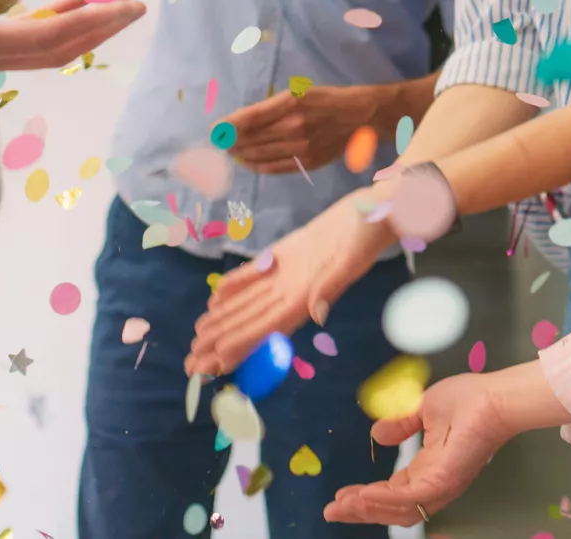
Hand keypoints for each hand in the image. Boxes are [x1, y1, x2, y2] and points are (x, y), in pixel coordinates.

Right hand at [0, 0, 147, 73]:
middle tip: (138, 7)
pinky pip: (23, 36)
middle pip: (57, 48)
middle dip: (99, 31)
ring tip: (115, 7)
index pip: (49, 36)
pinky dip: (51, 21)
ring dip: (82, 28)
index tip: (127, 7)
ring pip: (44, 46)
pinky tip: (67, 4)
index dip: (92, 22)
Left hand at [186, 200, 389, 374]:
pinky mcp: (287, 253)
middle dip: (222, 343)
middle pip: (251, 320)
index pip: (267, 326)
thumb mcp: (352, 256)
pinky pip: (256, 274)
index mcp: (306, 294)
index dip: (240, 345)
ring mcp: (289, 272)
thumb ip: (331, 285)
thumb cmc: (369, 230)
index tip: (215, 363)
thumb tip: (317, 315)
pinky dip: (235, 285)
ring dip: (223, 319)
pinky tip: (215, 296)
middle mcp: (294, 288)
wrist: (379, 206)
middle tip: (191, 365)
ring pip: (249, 301)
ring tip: (197, 338)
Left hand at [222, 81, 388, 171]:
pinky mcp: (308, 162)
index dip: (229, 126)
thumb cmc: (326, 99)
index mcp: (291, 103)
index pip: (251, 118)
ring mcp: (302, 147)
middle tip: (218, 142)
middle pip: (252, 139)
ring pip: (261, 155)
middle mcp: (295, 126)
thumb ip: (271, 107)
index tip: (214, 130)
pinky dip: (257, 166)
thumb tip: (240, 122)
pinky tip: (247, 162)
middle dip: (231, 141)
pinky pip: (275, 167)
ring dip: (241, 154)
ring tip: (229, 152)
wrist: (361, 116)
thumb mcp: (298, 93)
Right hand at [323, 375, 511, 526]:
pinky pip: (409, 498)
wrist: (493, 397)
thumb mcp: (423, 409)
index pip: (392, 492)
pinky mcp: (443, 480)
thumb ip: (401, 425)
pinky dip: (383, 500)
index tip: (342, 495)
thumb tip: (377, 435)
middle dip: (360, 511)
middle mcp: (434, 484)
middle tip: (332, 510)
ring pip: (399, 510)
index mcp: (428, 469)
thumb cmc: (468, 401)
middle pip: (392, 509)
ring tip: (342, 506)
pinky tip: (362, 495)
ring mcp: (440, 486)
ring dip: (367, 509)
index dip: (367, 496)